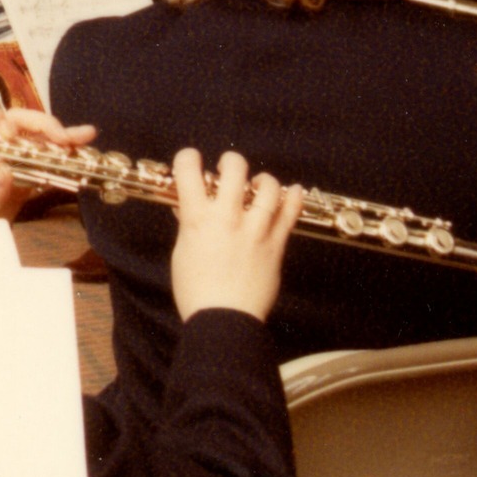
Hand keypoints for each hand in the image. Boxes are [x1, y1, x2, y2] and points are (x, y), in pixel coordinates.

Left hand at [0, 105, 90, 216]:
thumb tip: (5, 171)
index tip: (8, 133)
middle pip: (17, 123)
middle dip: (41, 124)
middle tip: (60, 136)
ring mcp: (16, 158)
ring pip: (38, 138)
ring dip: (61, 136)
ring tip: (83, 136)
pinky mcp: (31, 172)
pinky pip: (49, 160)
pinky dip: (66, 157)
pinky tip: (82, 152)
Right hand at [168, 148, 299, 323]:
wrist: (224, 318)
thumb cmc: (196, 291)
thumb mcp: (182, 253)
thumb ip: (188, 227)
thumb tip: (186, 209)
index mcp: (197, 218)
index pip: (188, 171)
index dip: (188, 158)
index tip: (191, 161)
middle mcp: (227, 218)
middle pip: (234, 169)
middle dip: (230, 162)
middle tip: (229, 168)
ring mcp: (254, 230)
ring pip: (267, 187)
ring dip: (263, 179)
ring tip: (258, 183)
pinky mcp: (274, 245)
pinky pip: (289, 215)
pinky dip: (293, 198)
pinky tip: (293, 189)